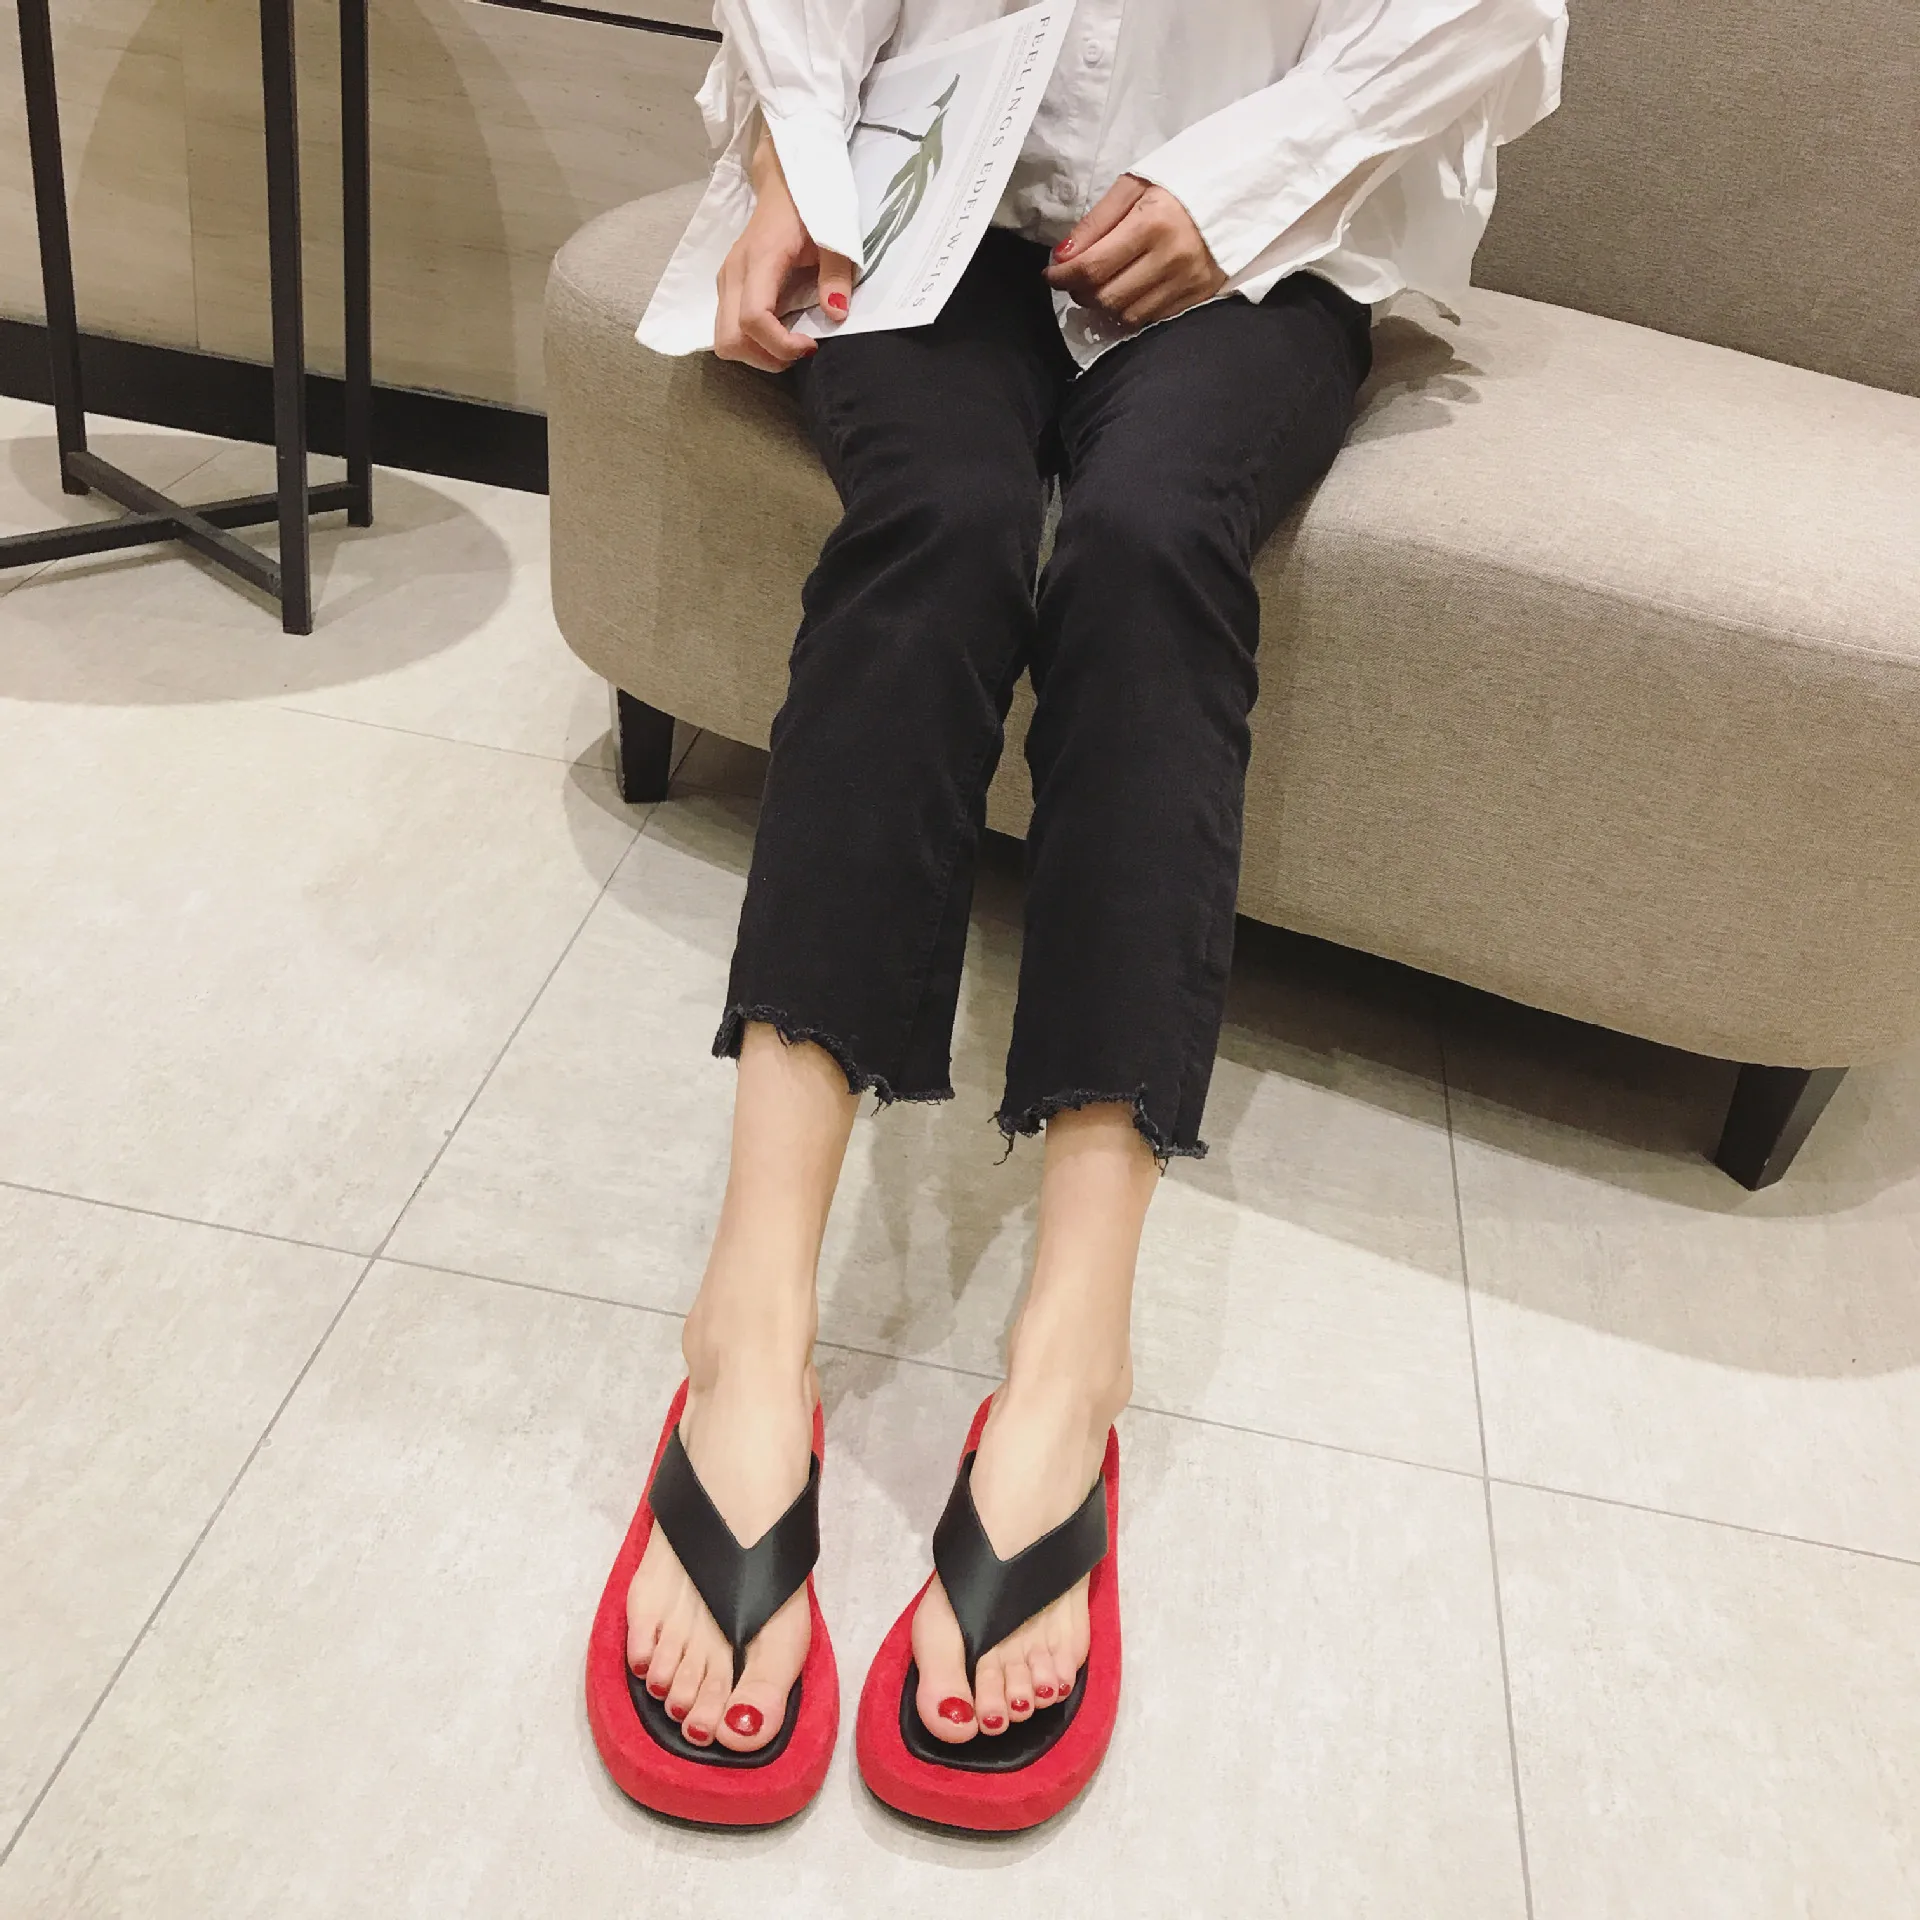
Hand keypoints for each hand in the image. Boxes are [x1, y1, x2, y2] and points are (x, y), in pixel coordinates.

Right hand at [714, 128, 857, 370]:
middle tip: (799, 350)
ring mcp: (727, 280)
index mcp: (760, 259)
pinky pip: (728, 327)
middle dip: (765, 357)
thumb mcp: (834, 234)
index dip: (781, 344)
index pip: (753, 319)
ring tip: (789, 343)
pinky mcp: (729, 285)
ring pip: (724, 340)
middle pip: (729, 340)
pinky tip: (779, 330)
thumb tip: (836, 313)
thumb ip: (835, 274)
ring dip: (757, 353)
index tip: (811, 344)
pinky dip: (752, 341)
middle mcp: (734, 273)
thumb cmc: (810, 203)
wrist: (785, 179)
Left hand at [1043, 175, 1226, 330]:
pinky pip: (1151, 318)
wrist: (1241, 189)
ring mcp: (1187, 282)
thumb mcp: (1134, 186)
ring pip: (1127, 314)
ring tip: (1101, 284)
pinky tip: (1127, 291)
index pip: (1093, 266)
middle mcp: (1170, 258)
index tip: (1051, 274)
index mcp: (1152, 224)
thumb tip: (1063, 256)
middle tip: (1076, 278)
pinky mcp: (1198, 296)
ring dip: (1105, 304)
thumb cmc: (1183, 181)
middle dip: (1081, 291)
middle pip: (1107, 296)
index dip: (1063, 276)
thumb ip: (1096, 222)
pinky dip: (1131, 309)